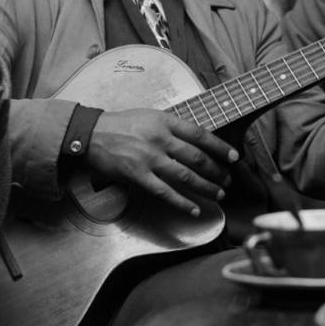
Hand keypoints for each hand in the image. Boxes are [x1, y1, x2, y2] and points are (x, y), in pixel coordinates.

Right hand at [87, 108, 237, 215]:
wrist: (90, 134)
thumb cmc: (120, 124)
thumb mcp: (149, 116)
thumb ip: (171, 127)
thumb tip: (196, 140)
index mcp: (164, 121)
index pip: (200, 134)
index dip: (220, 147)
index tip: (234, 156)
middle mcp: (160, 139)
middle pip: (197, 158)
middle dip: (217, 171)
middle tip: (228, 179)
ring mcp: (149, 159)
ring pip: (185, 176)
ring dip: (205, 187)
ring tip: (218, 194)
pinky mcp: (138, 176)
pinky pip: (165, 192)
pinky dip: (182, 203)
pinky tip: (194, 209)